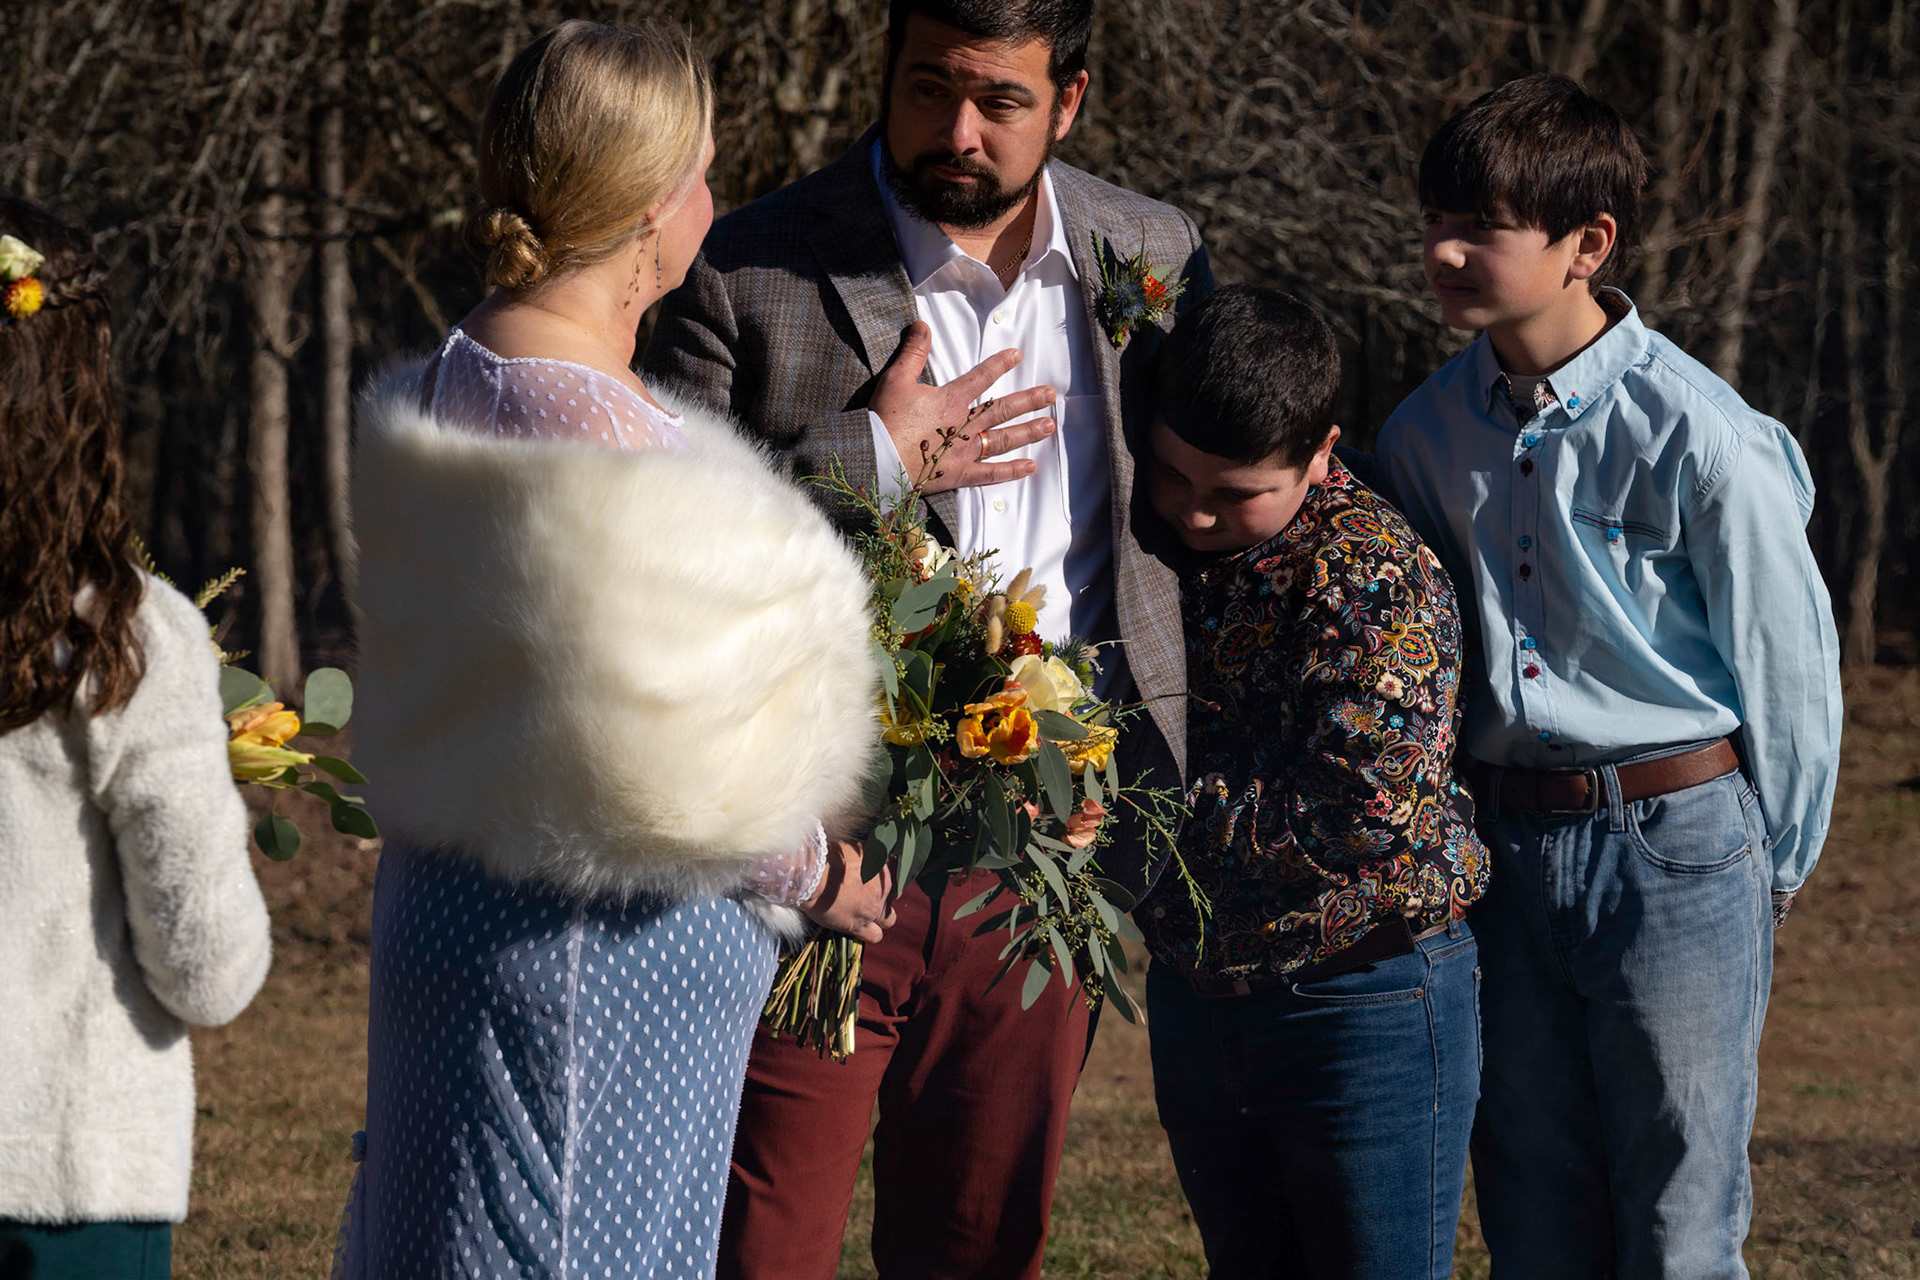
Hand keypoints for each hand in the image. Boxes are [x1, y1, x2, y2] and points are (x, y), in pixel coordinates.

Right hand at [801, 838, 896, 943]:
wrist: (813, 876)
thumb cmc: (830, 856)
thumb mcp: (855, 847)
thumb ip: (868, 854)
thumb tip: (872, 855)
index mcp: (884, 869)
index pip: (894, 874)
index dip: (882, 876)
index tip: (871, 875)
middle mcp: (883, 891)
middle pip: (893, 896)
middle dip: (883, 895)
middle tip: (866, 892)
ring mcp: (872, 910)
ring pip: (889, 919)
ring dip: (881, 916)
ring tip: (866, 912)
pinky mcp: (858, 926)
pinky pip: (875, 935)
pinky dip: (871, 932)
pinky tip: (861, 927)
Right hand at [871, 321, 1057, 493]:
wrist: (877, 458)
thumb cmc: (884, 418)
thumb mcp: (896, 379)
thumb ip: (913, 352)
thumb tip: (922, 325)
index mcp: (951, 400)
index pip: (981, 377)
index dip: (1000, 364)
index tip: (1017, 356)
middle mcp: (964, 424)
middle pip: (1002, 409)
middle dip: (1028, 400)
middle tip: (1051, 394)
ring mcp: (964, 451)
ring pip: (1003, 439)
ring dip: (1028, 431)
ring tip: (1050, 425)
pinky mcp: (959, 474)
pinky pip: (990, 473)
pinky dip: (1011, 471)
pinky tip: (1031, 467)